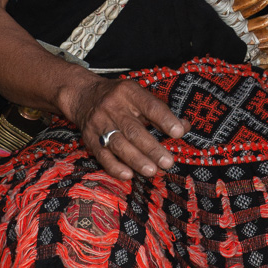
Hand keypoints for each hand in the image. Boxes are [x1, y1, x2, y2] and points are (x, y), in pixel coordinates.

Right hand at [58, 69, 190, 182]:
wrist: (83, 95)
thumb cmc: (119, 98)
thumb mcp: (138, 96)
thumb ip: (161, 112)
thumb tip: (185, 127)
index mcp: (129, 92)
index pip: (149, 106)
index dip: (164, 119)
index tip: (179, 132)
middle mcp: (113, 107)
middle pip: (133, 129)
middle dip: (151, 148)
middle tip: (168, 162)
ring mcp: (99, 123)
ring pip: (118, 144)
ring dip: (136, 159)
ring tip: (152, 171)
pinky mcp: (89, 138)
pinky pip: (102, 155)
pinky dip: (115, 167)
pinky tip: (128, 175)